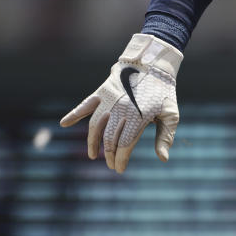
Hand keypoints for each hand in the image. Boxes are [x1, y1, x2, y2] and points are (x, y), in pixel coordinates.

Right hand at [60, 33, 182, 172]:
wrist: (152, 65)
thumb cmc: (164, 92)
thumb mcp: (171, 114)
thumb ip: (165, 136)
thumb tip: (163, 159)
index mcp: (139, 116)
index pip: (125, 144)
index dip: (120, 159)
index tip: (119, 170)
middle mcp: (122, 109)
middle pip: (110, 138)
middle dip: (109, 155)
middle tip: (111, 165)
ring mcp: (110, 100)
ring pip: (96, 126)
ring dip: (92, 142)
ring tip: (92, 154)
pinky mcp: (102, 92)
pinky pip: (85, 105)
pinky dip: (74, 114)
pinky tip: (64, 123)